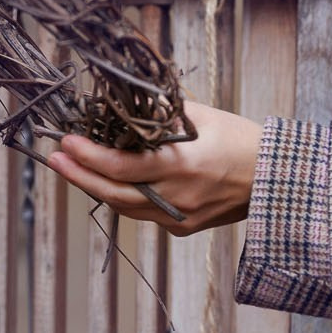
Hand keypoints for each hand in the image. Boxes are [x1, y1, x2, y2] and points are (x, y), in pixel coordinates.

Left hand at [48, 100, 261, 235]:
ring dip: (97, 188)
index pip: (121, 167)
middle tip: (55, 160)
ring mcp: (179, 217)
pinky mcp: (183, 227)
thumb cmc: (242, 140)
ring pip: (125, 207)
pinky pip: (144, 213)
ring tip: (75, 168)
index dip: (88, 157)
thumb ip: (161, 115)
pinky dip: (124, 197)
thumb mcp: (201, 116)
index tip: (66, 143)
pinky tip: (110, 182)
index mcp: (181, 166)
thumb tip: (124, 105)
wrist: (276, 179)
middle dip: (79, 176)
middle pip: (113, 194)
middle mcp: (177, 197)